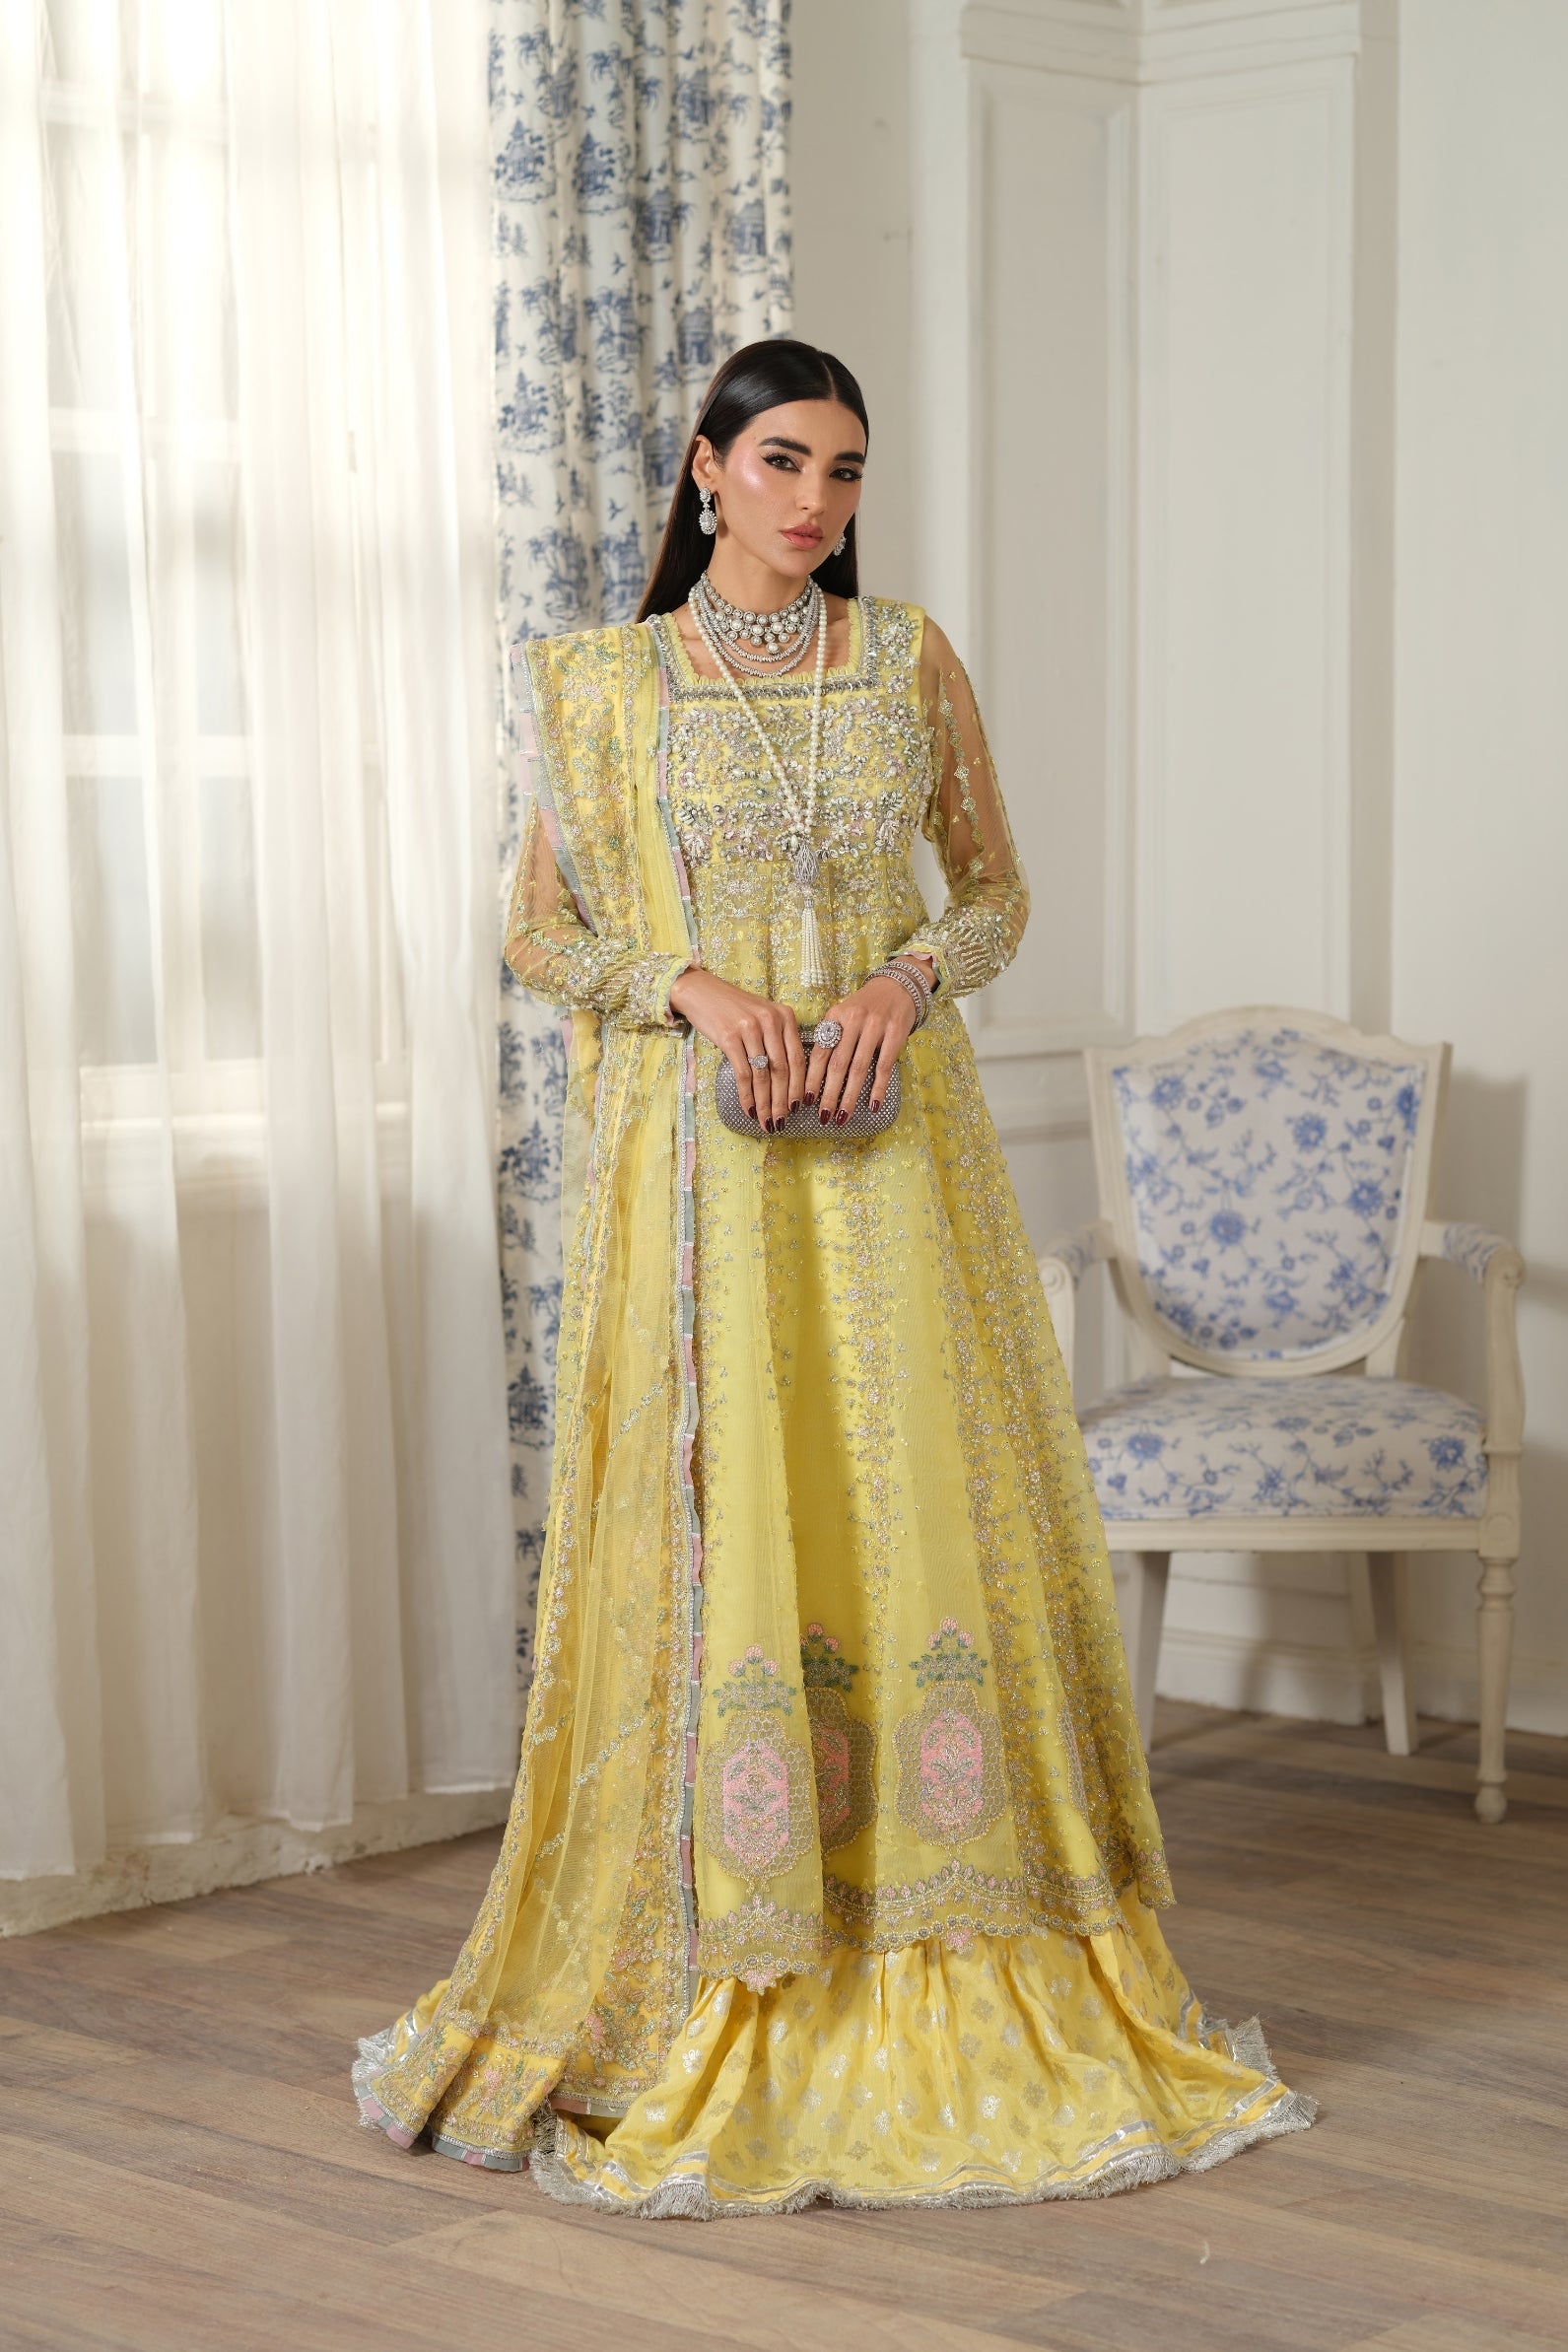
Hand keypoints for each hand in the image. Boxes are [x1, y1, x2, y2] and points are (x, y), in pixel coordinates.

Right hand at [667, 967, 804, 1130]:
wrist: (701, 991)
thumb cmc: (733, 1008)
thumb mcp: (763, 1016)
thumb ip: (778, 1039)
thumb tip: (787, 1081)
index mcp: (785, 1016)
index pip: (798, 1058)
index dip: (799, 1087)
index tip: (799, 1107)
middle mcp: (771, 1020)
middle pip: (782, 1069)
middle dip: (783, 1101)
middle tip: (782, 1121)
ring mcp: (750, 1029)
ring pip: (763, 1075)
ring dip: (765, 1103)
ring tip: (766, 1121)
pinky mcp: (729, 1038)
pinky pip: (743, 1074)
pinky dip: (747, 1096)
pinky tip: (749, 1109)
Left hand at [809, 955, 934, 1124]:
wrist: (897, 985)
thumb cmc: (865, 1007)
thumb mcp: (843, 1014)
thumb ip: (831, 1037)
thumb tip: (812, 1074)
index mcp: (836, 1016)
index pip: (820, 1052)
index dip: (812, 1078)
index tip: (805, 1100)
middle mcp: (854, 1020)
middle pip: (838, 1064)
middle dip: (828, 1094)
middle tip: (823, 1117)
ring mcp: (876, 1026)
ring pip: (859, 1068)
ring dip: (850, 1096)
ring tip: (843, 1116)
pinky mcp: (896, 1033)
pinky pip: (885, 1066)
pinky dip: (878, 1088)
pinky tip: (873, 1105)